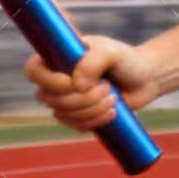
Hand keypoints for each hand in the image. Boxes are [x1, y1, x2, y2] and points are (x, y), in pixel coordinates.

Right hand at [23, 36, 159, 131]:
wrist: (144, 79)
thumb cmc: (126, 60)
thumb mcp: (112, 52)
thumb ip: (93, 61)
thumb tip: (76, 85)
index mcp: (58, 56)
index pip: (34, 72)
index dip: (50, 82)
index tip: (76, 83)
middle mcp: (57, 78)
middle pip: (49, 98)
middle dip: (80, 99)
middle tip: (107, 88)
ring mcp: (66, 98)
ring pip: (63, 114)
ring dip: (90, 110)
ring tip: (113, 98)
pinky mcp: (78, 115)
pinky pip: (75, 125)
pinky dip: (94, 122)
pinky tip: (112, 112)